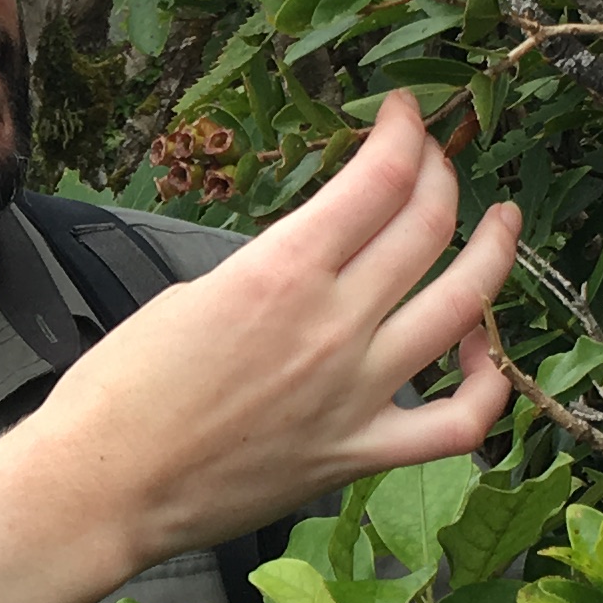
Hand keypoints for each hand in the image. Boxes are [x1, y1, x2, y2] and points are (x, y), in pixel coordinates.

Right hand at [30, 90, 519, 570]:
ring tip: (499, 225)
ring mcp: (358, 392)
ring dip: (493, 252)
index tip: (403, 115)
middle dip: (441, 171)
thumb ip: (270, 270)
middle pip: (427, 224)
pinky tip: (484, 351)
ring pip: (464, 306)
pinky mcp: (361, 453)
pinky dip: (488, 383)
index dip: (405, 132)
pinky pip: (459, 422)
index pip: (379, 178)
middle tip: (437, 156)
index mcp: (281, 271)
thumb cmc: (121, 389)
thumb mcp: (191, 293)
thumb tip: (314, 259)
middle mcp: (334, 324)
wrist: (104, 487)